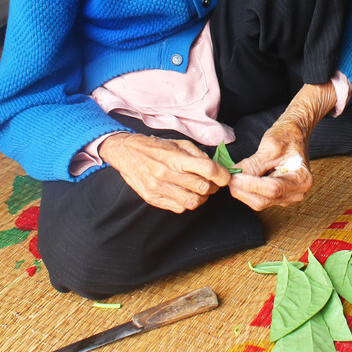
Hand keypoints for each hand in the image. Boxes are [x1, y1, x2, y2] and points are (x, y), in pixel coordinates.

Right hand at [99, 133, 230, 212]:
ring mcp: (159, 188)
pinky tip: (184, 193)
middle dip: (213, 186)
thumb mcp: (179, 143)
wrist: (126, 153)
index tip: (225, 176)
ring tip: (199, 189)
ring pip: (193, 202)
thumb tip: (216, 167)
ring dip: (202, 197)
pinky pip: (179, 208)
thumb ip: (198, 155)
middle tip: (212, 182)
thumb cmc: (155, 147)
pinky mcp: (153, 199)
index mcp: (176, 158)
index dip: (222, 175)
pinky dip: (187, 202)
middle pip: (203, 188)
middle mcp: (167, 174)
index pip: (208, 170)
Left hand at [229, 120, 312, 210]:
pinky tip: (241, 180)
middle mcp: (297, 192)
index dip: (250, 185)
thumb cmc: (287, 137)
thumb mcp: (270, 147)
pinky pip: (260, 198)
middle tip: (229, 178)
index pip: (272, 188)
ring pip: (260, 202)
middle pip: (265, 200)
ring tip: (234, 177)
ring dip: (243, 191)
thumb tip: (233, 175)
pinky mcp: (278, 196)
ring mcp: (288, 196)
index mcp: (301, 179)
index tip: (234, 177)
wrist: (294, 134)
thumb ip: (252, 164)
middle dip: (243, 190)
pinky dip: (248, 191)